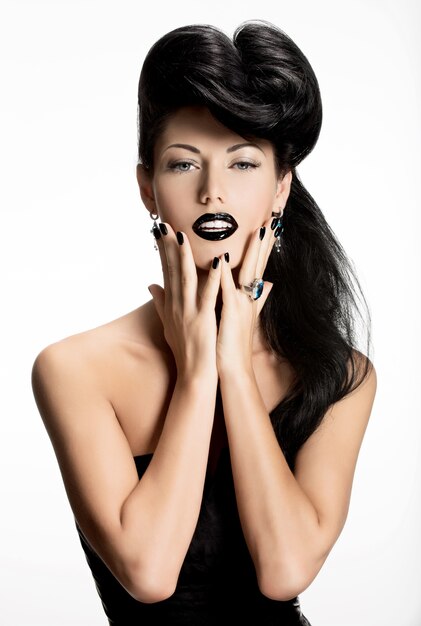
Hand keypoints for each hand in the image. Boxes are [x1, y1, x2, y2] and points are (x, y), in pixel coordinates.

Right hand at [148, 223, 221, 379]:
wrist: (193, 375)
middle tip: (165, 224)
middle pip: (172, 270)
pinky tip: (218, 262)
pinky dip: (213, 278)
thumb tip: (151, 285)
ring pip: (186, 278)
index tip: (161, 231)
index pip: (166, 271)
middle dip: (168, 246)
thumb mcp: (168, 325)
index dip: (163, 250)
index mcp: (172, 304)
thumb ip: (161, 303)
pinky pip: (209, 295)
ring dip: (185, 256)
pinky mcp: (203, 320)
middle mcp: (177, 305)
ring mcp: (189, 312)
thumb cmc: (184, 351)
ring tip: (184, 235)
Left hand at [216, 215, 277, 375]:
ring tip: (258, 229)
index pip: (258, 266)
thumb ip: (257, 298)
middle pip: (259, 263)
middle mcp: (248, 298)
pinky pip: (227, 290)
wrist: (232, 369)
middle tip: (272, 218)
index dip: (264, 246)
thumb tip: (269, 285)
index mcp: (247, 297)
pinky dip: (225, 275)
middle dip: (265, 241)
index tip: (269, 225)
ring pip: (247, 271)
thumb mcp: (245, 317)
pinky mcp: (230, 313)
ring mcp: (241, 304)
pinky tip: (223, 258)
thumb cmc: (233, 344)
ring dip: (252, 250)